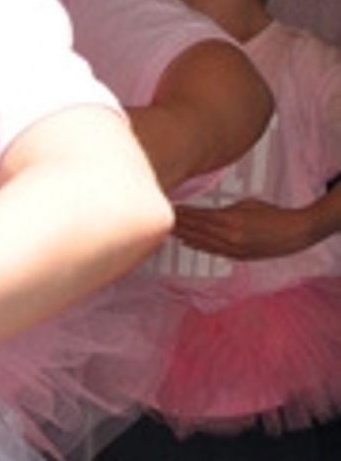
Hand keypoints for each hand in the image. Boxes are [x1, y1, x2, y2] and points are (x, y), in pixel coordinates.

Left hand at [172, 197, 314, 261]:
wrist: (294, 233)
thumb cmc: (274, 214)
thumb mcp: (247, 204)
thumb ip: (226, 209)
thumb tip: (209, 213)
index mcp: (231, 220)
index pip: (199, 217)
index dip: (184, 214)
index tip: (172, 208)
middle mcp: (229, 237)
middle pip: (197, 231)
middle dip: (180, 225)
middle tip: (165, 220)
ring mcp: (233, 249)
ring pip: (202, 243)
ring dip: (186, 237)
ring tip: (172, 232)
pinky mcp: (238, 256)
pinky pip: (213, 251)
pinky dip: (200, 246)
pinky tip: (190, 243)